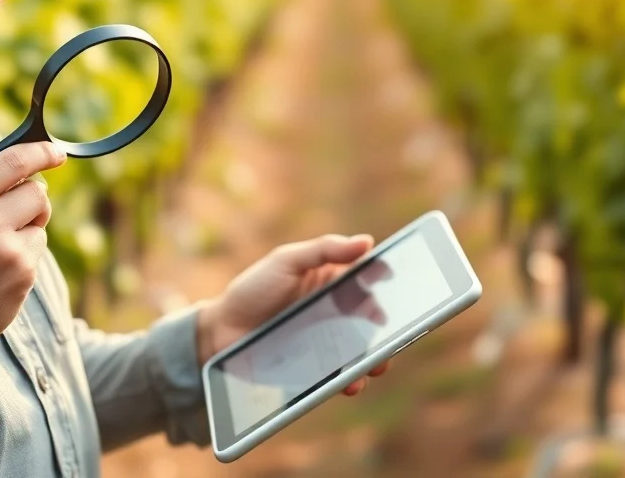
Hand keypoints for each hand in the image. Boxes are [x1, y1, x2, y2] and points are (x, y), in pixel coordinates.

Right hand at [0, 142, 66, 364]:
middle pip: (36, 189)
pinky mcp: (24, 270)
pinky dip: (26, 251)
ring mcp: (5, 248)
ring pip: (40, 217)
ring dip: (27, 225)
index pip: (11, 162)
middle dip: (31, 196)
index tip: (55, 153)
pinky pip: (38, 244)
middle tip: (15, 212)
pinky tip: (0, 268)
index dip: (40, 153)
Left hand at [198, 234, 389, 396]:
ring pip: (361, 352)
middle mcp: (334, 313)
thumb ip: (324, 249)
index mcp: (332, 282)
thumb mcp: (286, 261)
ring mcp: (325, 343)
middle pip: (372, 322)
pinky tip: (350, 383)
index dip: (389, 287)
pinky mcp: (314, 369)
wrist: (220, 332)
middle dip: (389, 332)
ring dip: (373, 360)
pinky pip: (339, 376)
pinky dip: (349, 380)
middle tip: (396, 338)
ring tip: (374, 366)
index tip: (405, 292)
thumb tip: (367, 241)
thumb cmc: (252, 289)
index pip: (369, 283)